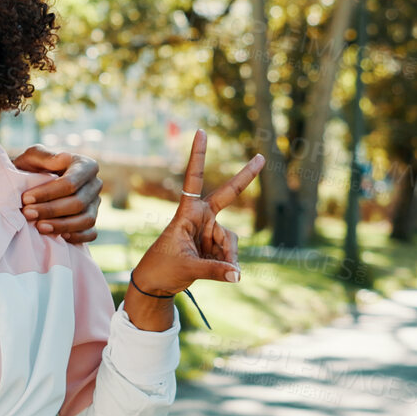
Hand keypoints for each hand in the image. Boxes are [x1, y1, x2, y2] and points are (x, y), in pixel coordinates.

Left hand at [12, 145, 102, 242]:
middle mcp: (95, 185)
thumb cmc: (32, 168)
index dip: (48, 193)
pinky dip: (77, 237)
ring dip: (61, 226)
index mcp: (85, 166)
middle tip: (27, 213)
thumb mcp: (33, 156)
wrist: (29, 185)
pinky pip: (91, 233)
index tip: (26, 199)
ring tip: (39, 227)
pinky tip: (59, 236)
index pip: (70, 183)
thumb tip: (65, 157)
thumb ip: (45, 155)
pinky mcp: (92, 221)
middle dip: (50, 210)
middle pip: (78, 203)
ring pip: (86, 220)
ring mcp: (95, 204)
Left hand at [129, 131, 261, 295]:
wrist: (156, 283)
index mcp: (187, 213)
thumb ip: (214, 270)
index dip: (199, 156)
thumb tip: (237, 274)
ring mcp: (209, 231)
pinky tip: (226, 274)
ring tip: (226, 272)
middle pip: (227, 195)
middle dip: (245, 177)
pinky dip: (230, 264)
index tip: (201, 132)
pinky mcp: (214, 245)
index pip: (193, 179)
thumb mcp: (188, 268)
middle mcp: (201, 218)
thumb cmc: (163, 269)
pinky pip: (230, 252)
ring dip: (230, 256)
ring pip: (231, 239)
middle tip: (261, 157)